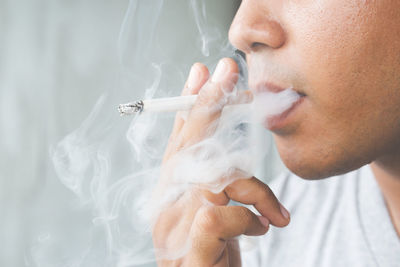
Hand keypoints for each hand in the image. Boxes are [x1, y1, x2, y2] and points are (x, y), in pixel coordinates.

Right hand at [152, 58, 289, 265]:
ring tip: (272, 212)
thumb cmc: (218, 254)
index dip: (190, 106)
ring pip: (209, 180)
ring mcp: (172, 230)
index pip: (177, 141)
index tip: (202, 73)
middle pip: (185, 147)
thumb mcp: (216, 212)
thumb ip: (217, 181)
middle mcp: (164, 207)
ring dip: (250, 188)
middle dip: (208, 106)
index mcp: (169, 194)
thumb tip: (229, 151)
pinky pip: (215, 216)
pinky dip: (246, 219)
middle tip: (227, 71)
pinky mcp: (190, 255)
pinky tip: (259, 229)